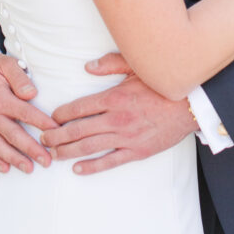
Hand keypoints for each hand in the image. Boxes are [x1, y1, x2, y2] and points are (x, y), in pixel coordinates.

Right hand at [0, 51, 56, 172]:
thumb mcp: (6, 64)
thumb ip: (20, 78)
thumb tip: (32, 93)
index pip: (25, 113)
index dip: (42, 123)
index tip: (56, 131)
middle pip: (13, 135)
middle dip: (31, 150)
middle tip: (47, 160)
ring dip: (14, 159)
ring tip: (29, 169)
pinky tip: (5, 168)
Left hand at [41, 53, 196, 174]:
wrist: (191, 106)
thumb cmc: (163, 84)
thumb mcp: (137, 67)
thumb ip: (111, 64)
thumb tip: (87, 66)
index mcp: (114, 97)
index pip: (79, 107)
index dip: (61, 114)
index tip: (51, 117)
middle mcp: (116, 119)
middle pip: (78, 130)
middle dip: (57, 135)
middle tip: (42, 139)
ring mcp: (126, 137)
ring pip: (89, 147)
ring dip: (68, 151)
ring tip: (53, 154)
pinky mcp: (137, 151)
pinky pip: (109, 161)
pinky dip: (91, 167)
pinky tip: (77, 169)